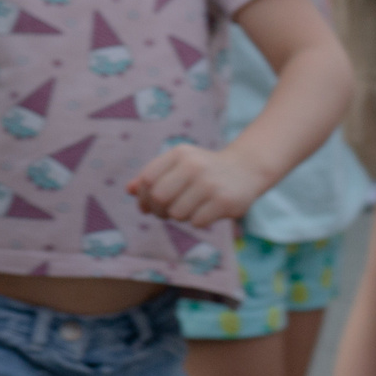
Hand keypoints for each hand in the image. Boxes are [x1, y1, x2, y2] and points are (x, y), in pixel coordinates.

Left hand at [128, 144, 264, 225]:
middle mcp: (194, 165)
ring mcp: (210, 184)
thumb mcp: (178, 165)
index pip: (147, 179)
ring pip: (177, 213)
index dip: (143, 197)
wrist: (245, 170)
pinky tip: (206, 211)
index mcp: (180, 154)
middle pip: (159, 198)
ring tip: (190, 208)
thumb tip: (129, 190)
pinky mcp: (224, 202)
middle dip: (159, 210)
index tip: (148, 205)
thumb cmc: (203, 170)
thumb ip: (153, 176)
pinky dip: (197, 221)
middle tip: (167, 212)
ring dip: (180, 216)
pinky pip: (196, 222)